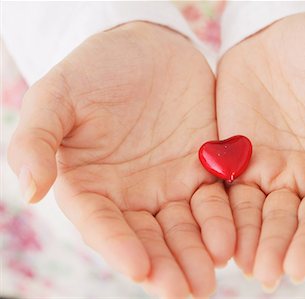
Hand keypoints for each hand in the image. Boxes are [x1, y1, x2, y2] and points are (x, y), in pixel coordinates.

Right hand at [8, 22, 234, 297]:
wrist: (145, 47)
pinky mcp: (204, 168)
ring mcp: (170, 184)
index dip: (119, 247)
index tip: (139, 269)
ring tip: (211, 273)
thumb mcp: (57, 97)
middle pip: (149, 237)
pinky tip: (230, 239)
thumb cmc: (94, 70)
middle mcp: (132, 195)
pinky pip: (215, 200)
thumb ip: (37, 141)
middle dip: (167, 264)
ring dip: (198, 252)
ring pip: (185, 227)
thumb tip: (29, 190)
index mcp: (92, 186)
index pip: (104, 224)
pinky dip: (222, 221)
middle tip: (186, 290)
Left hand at [216, 12, 304, 287]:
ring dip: (263, 243)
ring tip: (257, 269)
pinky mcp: (241, 163)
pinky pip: (235, 196)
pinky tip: (227, 243)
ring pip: (270, 216)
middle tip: (285, 272)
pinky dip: (232, 220)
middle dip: (297, 245)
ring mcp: (277, 172)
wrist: (278, 31)